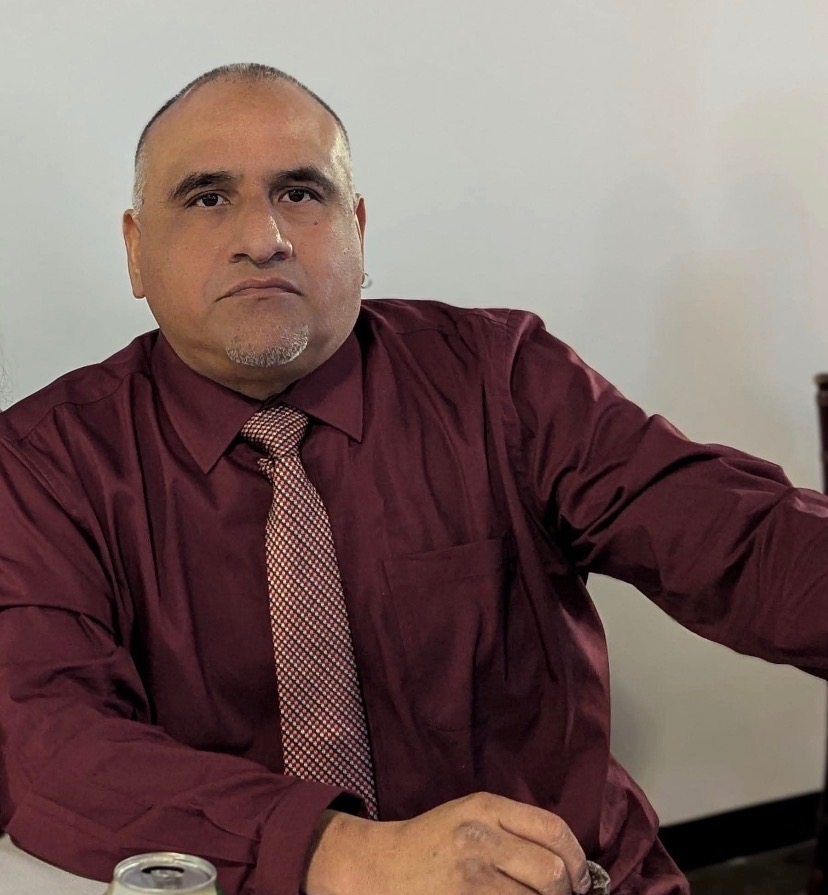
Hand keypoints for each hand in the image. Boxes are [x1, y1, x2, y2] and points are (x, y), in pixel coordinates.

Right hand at [303, 791, 591, 894]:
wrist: (380, 867)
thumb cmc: (433, 844)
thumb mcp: (472, 818)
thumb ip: (515, 830)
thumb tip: (570, 863)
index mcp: (486, 807)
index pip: (553, 831)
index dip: (578, 861)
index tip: (581, 880)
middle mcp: (480, 837)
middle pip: (553, 872)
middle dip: (565, 893)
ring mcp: (471, 876)